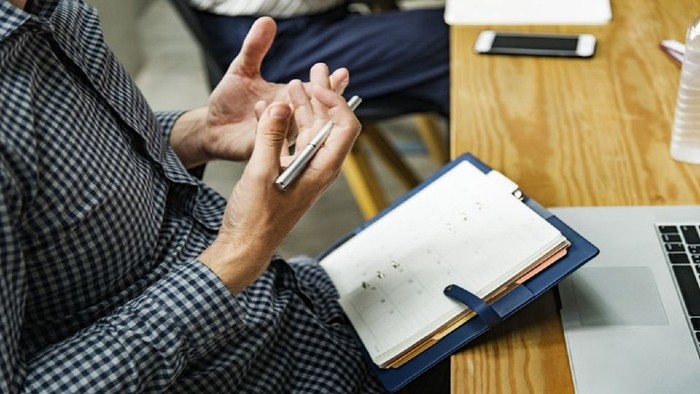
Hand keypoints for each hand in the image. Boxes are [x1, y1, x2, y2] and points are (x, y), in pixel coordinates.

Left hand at [170, 17, 349, 168]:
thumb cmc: (229, 102)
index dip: (330, 84)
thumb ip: (255, 48)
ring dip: (297, 112)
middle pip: (313, 111)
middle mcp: (287, 119)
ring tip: (294, 97)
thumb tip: (267, 20)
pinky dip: (273, 123)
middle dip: (321, 98)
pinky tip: (273, 108)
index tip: (342, 72)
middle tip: (324, 84)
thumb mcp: (241, 70)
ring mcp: (277, 135)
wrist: (210, 127)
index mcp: (288, 100)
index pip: (315, 92)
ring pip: (295, 126)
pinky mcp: (261, 148)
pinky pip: (271, 137)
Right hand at [198, 76, 360, 292]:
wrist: (244, 246)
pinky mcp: (288, 173)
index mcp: (322, 169)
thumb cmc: (255, 219)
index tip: (313, 87)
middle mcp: (318, 167)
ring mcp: (303, 170)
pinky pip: (290, 142)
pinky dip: (281, 125)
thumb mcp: (260, 173)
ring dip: (300, 107)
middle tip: (315, 68)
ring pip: (308, 131)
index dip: (335, 102)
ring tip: (291, 83)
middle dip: (321, 95)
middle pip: (328, 124)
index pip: (345, 127)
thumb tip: (279, 107)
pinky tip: (267, 110)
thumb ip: (270, 137)